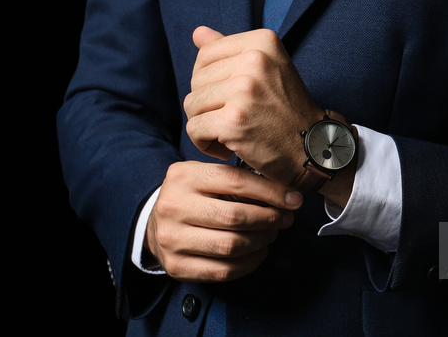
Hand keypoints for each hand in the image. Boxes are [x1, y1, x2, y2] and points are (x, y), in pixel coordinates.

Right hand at [146, 161, 302, 281]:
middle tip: (284, 219)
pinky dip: (249, 263)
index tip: (293, 199)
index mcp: (183, 176)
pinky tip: (258, 252)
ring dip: (261, 241)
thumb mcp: (205, 176)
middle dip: (269, 219)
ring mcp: (172, 239)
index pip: (236, 181)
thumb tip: (283, 193)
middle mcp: (173, 206)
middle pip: (234, 216)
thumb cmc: (191, 196)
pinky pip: (224, 271)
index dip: (271, 192)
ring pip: (231, 246)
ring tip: (271, 234)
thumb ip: (236, 179)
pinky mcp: (177, 266)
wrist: (154, 223)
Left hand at [184, 26, 324, 182]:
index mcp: (263, 41)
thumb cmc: (286, 111)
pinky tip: (226, 148)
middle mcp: (255, 60)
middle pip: (197, 79)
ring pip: (192, 104)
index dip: (208, 80)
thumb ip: (231, 50)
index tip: (228, 97)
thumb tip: (198, 32)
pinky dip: (204, 143)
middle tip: (233, 118)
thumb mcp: (267, 69)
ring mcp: (244, 90)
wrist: (312, 149)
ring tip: (230, 132)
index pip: (206, 54)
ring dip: (204, 124)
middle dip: (207, 103)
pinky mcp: (234, 121)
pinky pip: (194, 129)